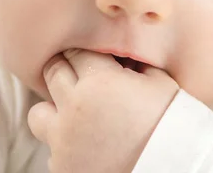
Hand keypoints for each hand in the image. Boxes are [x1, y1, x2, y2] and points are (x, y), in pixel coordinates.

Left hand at [28, 50, 178, 172]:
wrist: (173, 168)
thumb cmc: (173, 125)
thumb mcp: (162, 84)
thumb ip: (137, 64)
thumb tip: (126, 57)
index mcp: (99, 81)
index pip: (76, 51)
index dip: (86, 52)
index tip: (95, 58)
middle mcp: (74, 107)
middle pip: (52, 72)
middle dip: (67, 69)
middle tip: (83, 76)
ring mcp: (63, 140)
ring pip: (39, 113)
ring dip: (54, 109)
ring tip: (77, 115)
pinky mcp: (62, 167)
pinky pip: (51, 149)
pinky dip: (65, 144)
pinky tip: (88, 144)